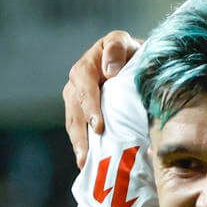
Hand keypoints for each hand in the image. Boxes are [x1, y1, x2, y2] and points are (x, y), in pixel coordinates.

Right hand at [63, 30, 140, 167]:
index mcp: (89, 63)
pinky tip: (86, 162)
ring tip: (84, 163)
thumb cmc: (132, 52)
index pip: (85, 84)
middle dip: (81, 132)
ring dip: (78, 143)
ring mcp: (76, 96)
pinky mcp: (81, 111)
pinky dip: (81, 145)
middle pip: (75, 107)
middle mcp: (78, 80)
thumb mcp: (127, 44)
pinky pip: (77, 129)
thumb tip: (109, 72)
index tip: (97, 126)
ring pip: (73, 121)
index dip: (90, 106)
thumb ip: (117, 50)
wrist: (133, 59)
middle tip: (87, 154)